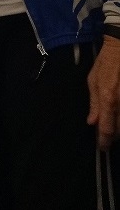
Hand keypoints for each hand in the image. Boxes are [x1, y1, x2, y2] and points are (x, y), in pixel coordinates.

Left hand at [87, 35, 119, 149]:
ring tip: (114, 125)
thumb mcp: (93, 80)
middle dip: (113, 136)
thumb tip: (92, 122)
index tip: (102, 147)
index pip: (107, 128)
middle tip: (107, 135)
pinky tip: (119, 115)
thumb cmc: (106, 62)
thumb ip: (94, 103)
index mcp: (108, 98)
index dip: (104, 141)